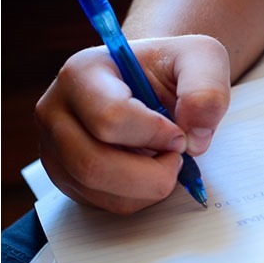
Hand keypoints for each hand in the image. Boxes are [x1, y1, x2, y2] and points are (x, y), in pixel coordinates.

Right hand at [35, 35, 229, 213]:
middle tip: (177, 155)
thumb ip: (206, 89)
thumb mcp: (202, 59)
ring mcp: (57, 148)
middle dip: (152, 172)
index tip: (179, 132)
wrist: (153, 80)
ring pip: (100, 190)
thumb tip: (193, 137)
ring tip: (166, 159)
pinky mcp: (70, 177)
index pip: (109, 119)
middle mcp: (57, 112)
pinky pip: (107, 203)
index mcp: (82, 74)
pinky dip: (142, 196)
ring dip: (149, 186)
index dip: (155, 134)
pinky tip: (152, 169)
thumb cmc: (172, 69)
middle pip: (94, 165)